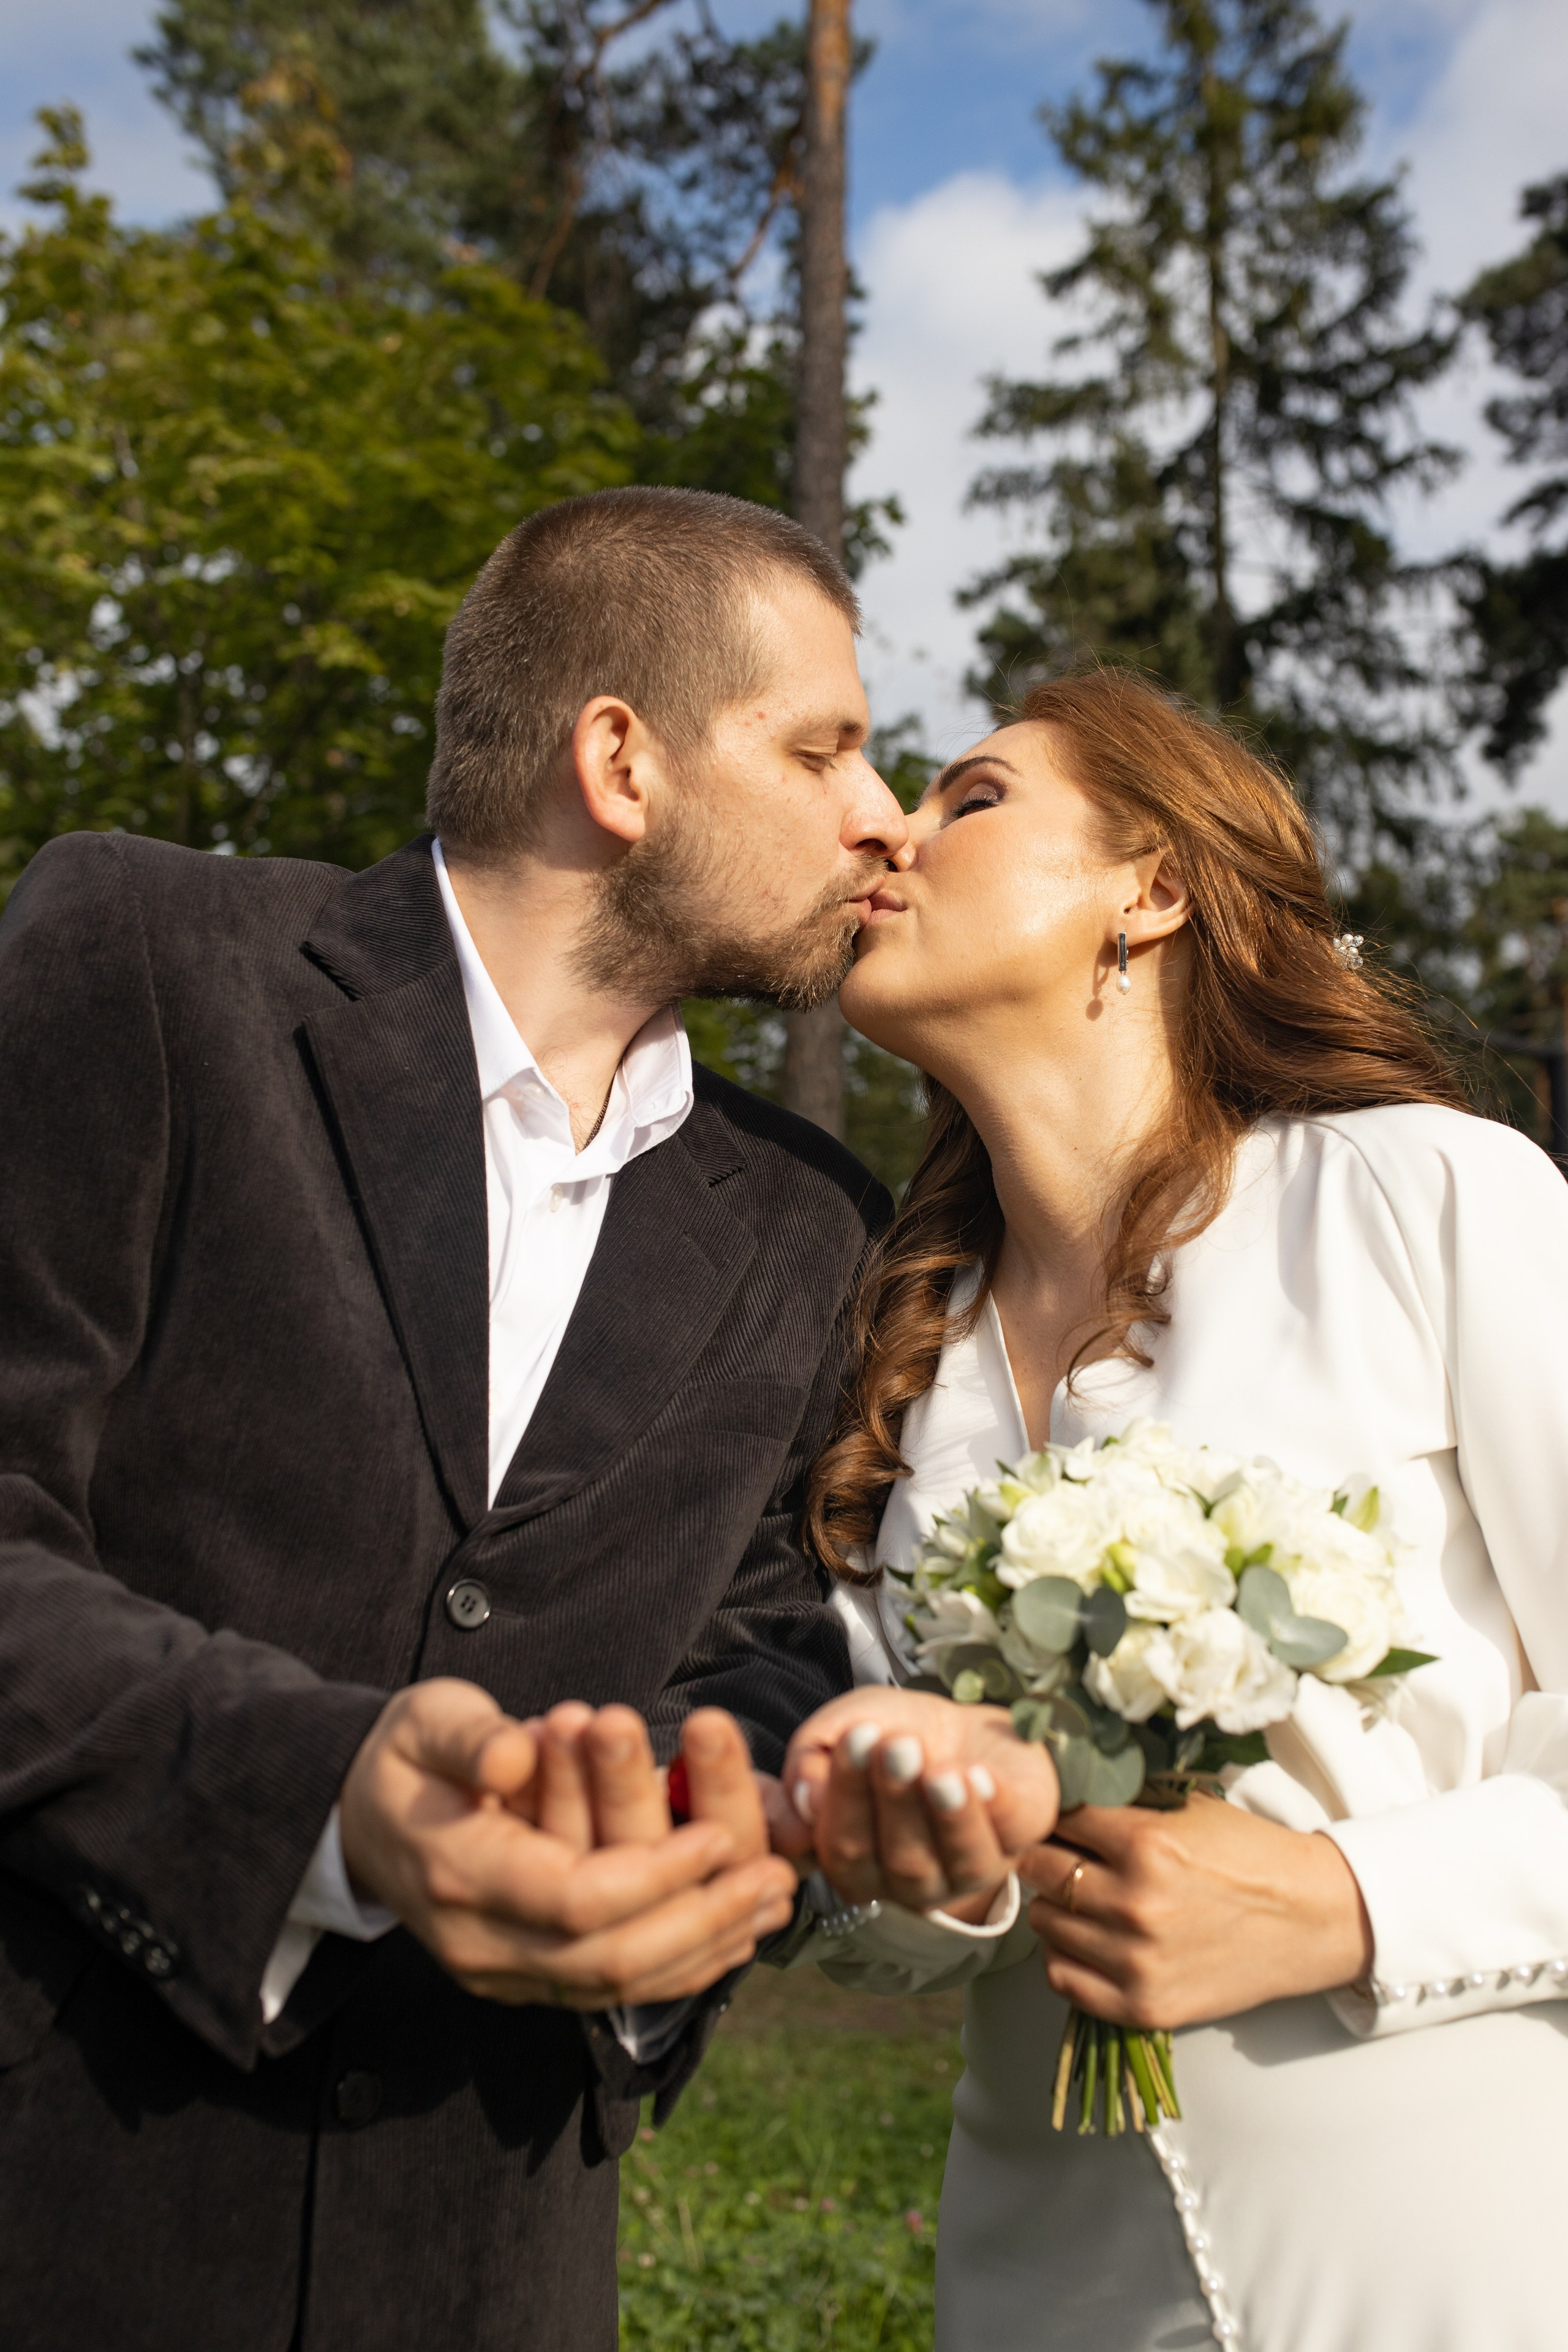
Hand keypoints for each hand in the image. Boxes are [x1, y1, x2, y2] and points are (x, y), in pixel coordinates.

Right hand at [339, 1681, 796, 2007]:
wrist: (354, 1819)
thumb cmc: (405, 1755)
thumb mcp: (426, 1720)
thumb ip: (470, 1737)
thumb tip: (517, 1754)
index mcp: (459, 1873)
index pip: (577, 1897)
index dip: (657, 1872)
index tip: (720, 1834)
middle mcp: (480, 1942)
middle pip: (609, 1960)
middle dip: (701, 1921)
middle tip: (773, 1880)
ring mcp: (501, 1973)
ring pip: (618, 1988)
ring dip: (704, 1951)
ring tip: (772, 1906)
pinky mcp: (523, 1980)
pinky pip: (611, 1990)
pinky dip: (677, 1968)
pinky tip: (730, 1935)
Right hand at [781, 1687, 1059, 1918]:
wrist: (961, 1721)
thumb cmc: (892, 1732)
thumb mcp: (844, 1727)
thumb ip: (810, 1759)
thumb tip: (805, 1800)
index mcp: (859, 1863)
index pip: (845, 1848)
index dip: (848, 1796)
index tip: (855, 1738)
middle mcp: (913, 1881)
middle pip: (901, 1859)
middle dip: (898, 1799)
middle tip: (898, 1745)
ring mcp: (970, 1868)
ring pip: (960, 1861)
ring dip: (950, 1815)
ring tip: (942, 1771)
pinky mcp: (1021, 1838)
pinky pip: (1012, 1832)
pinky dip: (995, 1804)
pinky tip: (981, 1774)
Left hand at [1021, 1793, 1373, 2029]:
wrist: (1308, 1918)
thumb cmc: (1249, 1856)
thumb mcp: (1187, 1810)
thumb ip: (1123, 1806)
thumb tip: (1060, 1799)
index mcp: (1147, 1843)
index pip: (1059, 1819)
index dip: (1056, 1816)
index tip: (1061, 1821)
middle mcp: (1135, 1902)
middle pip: (1040, 1871)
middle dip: (1044, 1857)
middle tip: (1060, 1857)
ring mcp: (1137, 1960)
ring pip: (1044, 1925)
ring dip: (1053, 1907)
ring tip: (1076, 1900)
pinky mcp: (1144, 2006)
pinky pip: (1063, 1979)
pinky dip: (1063, 1957)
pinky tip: (1082, 1941)